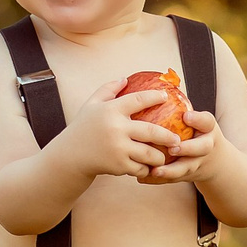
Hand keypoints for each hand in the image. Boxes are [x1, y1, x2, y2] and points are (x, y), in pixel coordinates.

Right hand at [59, 79, 182, 179]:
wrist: (69, 156)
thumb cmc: (82, 128)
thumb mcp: (90, 105)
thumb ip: (107, 89)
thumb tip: (125, 78)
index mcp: (110, 110)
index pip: (138, 99)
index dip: (154, 97)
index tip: (165, 97)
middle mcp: (116, 128)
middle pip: (151, 131)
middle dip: (168, 136)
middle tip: (177, 138)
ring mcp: (118, 148)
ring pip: (149, 153)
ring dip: (160, 155)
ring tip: (164, 154)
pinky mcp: (118, 165)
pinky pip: (140, 168)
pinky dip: (146, 168)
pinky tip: (148, 166)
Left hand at [140, 110, 223, 184]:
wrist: (215, 161)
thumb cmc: (196, 132)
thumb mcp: (197, 120)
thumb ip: (181, 108)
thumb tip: (151, 86)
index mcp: (208, 129)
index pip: (207, 121)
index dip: (198, 119)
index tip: (186, 116)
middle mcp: (206, 146)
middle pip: (201, 148)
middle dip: (188, 149)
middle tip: (173, 148)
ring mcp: (198, 163)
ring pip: (186, 168)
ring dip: (170, 170)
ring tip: (155, 170)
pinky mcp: (188, 176)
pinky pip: (173, 179)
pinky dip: (158, 180)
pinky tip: (142, 178)